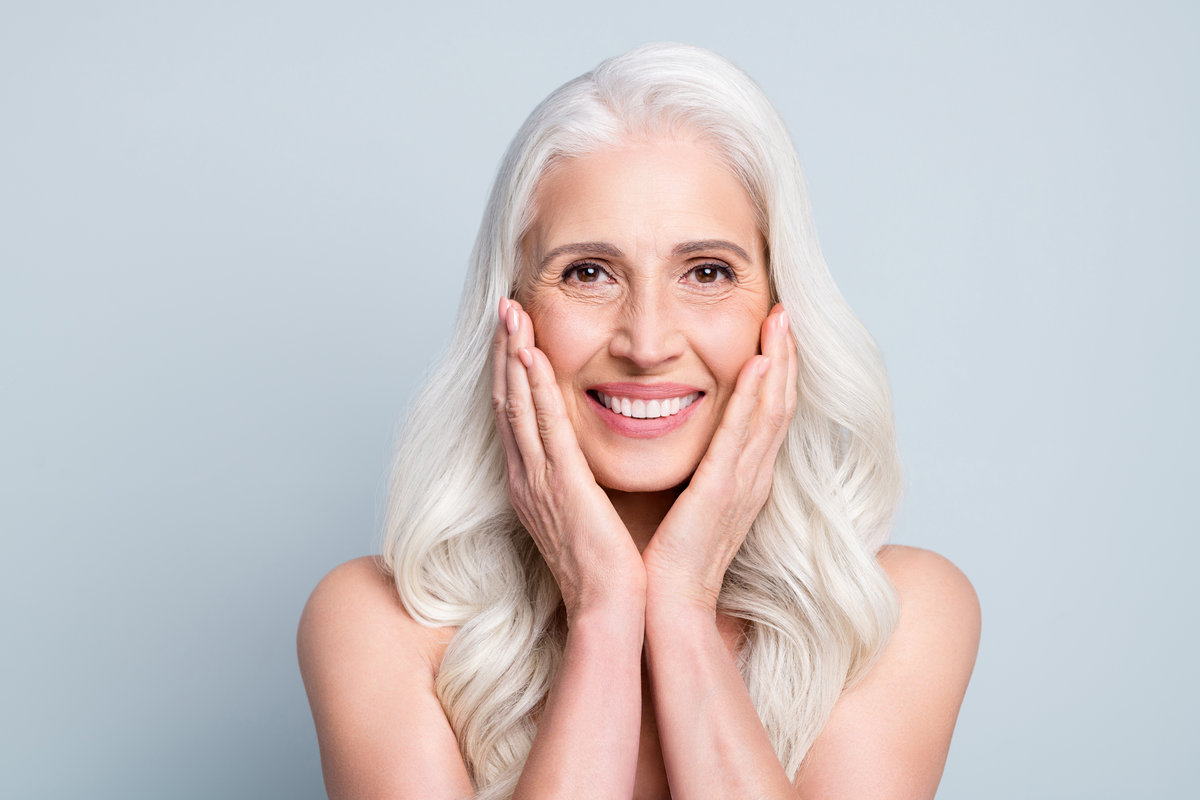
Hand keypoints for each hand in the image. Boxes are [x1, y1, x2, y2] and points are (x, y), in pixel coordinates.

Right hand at [492, 298, 646, 620]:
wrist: (608, 608)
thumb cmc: (606, 565)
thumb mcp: (586, 511)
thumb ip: (581, 478)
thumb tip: (589, 454)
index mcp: (533, 483)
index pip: (516, 414)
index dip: (511, 370)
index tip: (514, 332)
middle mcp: (527, 477)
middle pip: (507, 401)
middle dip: (503, 351)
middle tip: (505, 307)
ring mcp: (538, 481)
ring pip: (518, 405)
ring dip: (512, 356)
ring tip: (511, 315)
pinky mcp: (560, 486)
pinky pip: (544, 428)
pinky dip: (534, 388)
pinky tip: (531, 356)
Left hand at [641, 304, 797, 613]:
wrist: (667, 605)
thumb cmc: (670, 557)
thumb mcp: (691, 502)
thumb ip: (698, 470)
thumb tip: (684, 440)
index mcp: (744, 477)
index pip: (767, 412)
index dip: (775, 369)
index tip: (773, 329)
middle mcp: (752, 476)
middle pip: (778, 403)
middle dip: (784, 354)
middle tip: (785, 310)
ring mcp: (743, 484)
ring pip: (770, 411)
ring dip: (777, 362)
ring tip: (778, 320)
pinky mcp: (722, 493)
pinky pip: (741, 437)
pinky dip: (752, 398)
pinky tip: (756, 364)